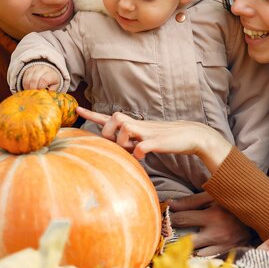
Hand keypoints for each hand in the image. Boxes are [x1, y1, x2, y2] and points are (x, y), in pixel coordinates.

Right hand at [22, 65, 61, 90]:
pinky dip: (25, 86)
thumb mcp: (56, 84)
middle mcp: (42, 69)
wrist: (48, 68)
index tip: (40, 93)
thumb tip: (47, 96)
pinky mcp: (28, 70)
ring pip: (28, 80)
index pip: (44, 80)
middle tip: (35, 94)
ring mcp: (34, 69)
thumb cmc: (52, 78)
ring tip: (31, 92)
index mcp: (50, 73)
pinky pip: (24, 79)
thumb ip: (52, 90)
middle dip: (33, 89)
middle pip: (34, 80)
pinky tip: (29, 89)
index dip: (40, 88)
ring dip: (28, 88)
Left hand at [76, 107, 231, 172]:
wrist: (191, 135)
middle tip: (115, 144)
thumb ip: (131, 143)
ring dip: (123, 142)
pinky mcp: (157, 142)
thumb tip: (118, 153)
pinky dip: (138, 154)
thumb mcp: (145, 140)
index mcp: (134, 125)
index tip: (77, 109)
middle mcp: (138, 125)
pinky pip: (141, 147)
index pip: (109, 117)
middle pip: (114, 118)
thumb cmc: (166, 139)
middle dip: (108, 132)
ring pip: (124, 129)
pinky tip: (141, 158)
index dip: (92, 114)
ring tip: (132, 151)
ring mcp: (148, 132)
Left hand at [169, 192, 254, 256]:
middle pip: (186, 240)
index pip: (182, 220)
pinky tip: (195, 247)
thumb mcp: (214, 196)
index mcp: (213, 216)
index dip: (171, 218)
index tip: (165, 216)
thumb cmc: (233, 202)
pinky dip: (199, 253)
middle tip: (168, 232)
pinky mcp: (227, 253)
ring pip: (195, 252)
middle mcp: (217, 234)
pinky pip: (207, 258)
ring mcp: (222, 246)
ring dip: (187, 246)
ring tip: (180, 239)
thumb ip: (192, 201)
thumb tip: (170, 204)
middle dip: (174, 236)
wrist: (260, 216)